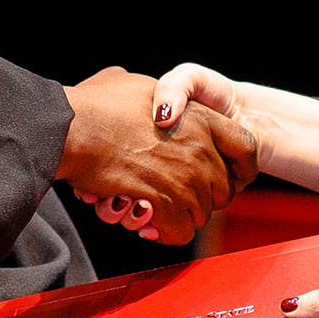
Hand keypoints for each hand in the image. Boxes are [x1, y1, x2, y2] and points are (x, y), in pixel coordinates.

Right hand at [59, 68, 259, 244]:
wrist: (72, 129)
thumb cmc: (95, 104)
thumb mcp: (134, 84)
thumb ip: (157, 94)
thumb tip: (154, 98)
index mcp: (201, 118)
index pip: (247, 147)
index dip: (241, 166)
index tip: (230, 176)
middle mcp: (201, 150)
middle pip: (224, 191)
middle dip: (203, 197)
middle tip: (175, 194)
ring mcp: (186, 180)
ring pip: (200, 215)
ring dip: (178, 216)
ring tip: (152, 209)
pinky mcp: (165, 205)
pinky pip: (179, 233)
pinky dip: (163, 233)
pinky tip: (145, 225)